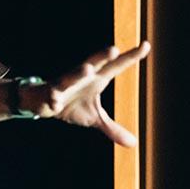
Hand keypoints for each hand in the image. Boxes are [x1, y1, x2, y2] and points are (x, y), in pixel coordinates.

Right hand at [26, 41, 150, 146]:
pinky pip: (52, 95)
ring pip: (71, 76)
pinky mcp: (50, 93)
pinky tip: (56, 103)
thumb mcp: (95, 118)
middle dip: (103, 56)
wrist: (43, 102)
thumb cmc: (73, 105)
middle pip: (94, 63)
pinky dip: (54, 98)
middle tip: (114, 49)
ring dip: (78, 73)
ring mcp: (65, 84)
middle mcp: (82, 77)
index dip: (131, 57)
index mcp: (97, 78)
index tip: (146, 45)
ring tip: (88, 69)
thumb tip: (133, 144)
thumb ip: (113, 129)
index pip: (117, 66)